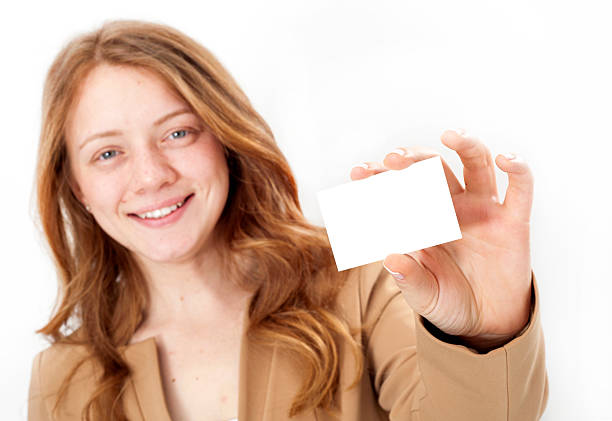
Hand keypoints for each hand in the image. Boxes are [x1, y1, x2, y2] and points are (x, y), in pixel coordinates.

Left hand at [350, 129, 532, 348]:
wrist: (485, 322)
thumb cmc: (448, 301)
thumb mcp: (424, 295)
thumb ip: (409, 279)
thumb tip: (390, 259)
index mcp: (423, 218)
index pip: (400, 188)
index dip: (380, 178)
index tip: (358, 173)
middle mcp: (451, 206)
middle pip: (433, 168)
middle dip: (413, 159)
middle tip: (393, 158)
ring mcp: (482, 209)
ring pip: (476, 163)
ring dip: (465, 145)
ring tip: (450, 135)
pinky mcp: (513, 221)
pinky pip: (520, 188)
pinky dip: (518, 169)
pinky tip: (506, 160)